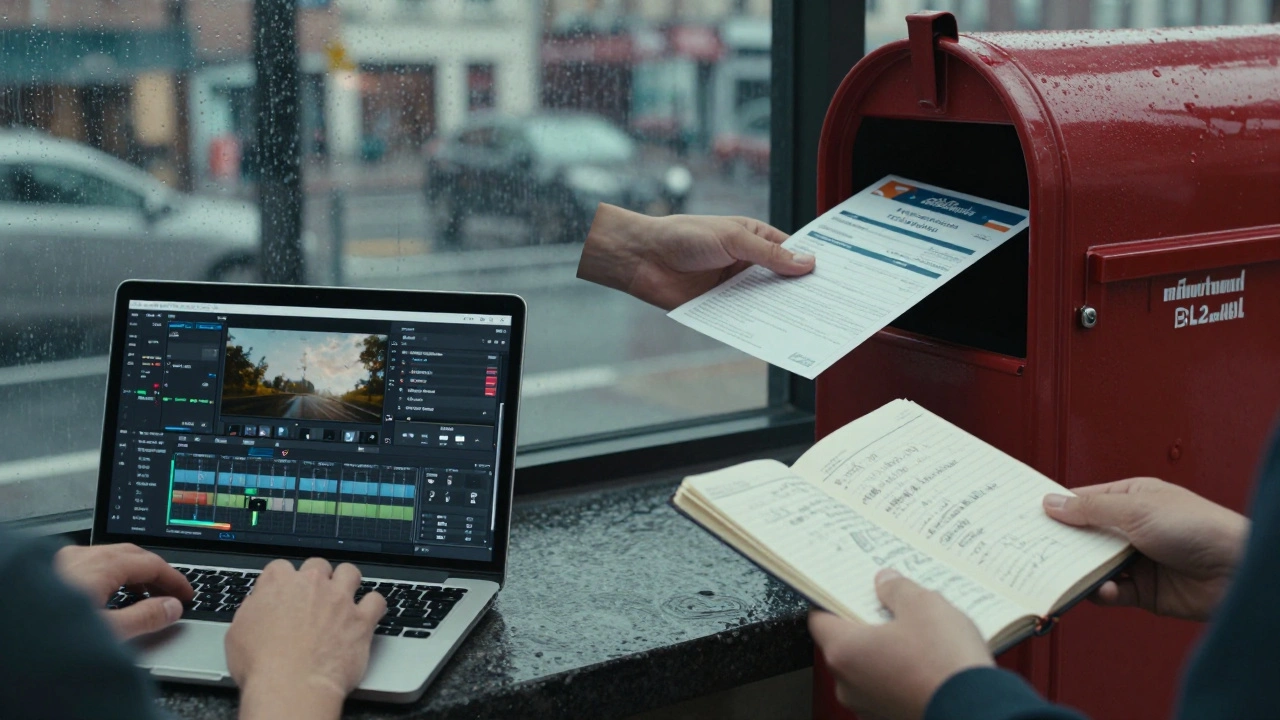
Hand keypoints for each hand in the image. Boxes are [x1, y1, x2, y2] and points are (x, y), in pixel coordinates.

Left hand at [54, 543, 192, 638]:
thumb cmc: (47, 635)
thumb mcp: (108, 632)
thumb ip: (145, 618)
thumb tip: (171, 608)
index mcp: (102, 564)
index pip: (152, 564)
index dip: (175, 580)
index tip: (187, 594)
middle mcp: (82, 556)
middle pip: (132, 555)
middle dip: (155, 573)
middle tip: (170, 593)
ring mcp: (62, 562)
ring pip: (109, 559)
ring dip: (132, 575)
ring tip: (143, 597)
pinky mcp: (47, 572)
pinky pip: (90, 566)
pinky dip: (110, 577)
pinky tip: (109, 596)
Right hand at [226, 558, 385, 719]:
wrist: (291, 686)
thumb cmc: (262, 666)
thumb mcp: (238, 633)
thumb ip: (252, 610)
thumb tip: (257, 605)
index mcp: (278, 585)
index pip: (281, 567)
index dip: (283, 580)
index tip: (285, 592)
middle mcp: (312, 586)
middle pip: (318, 565)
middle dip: (317, 578)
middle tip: (314, 598)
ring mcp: (339, 600)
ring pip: (350, 573)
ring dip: (347, 582)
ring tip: (344, 597)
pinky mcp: (361, 620)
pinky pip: (377, 600)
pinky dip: (374, 606)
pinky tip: (368, 614)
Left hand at [576, 203, 813, 309]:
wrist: (642, 257)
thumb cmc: (683, 235)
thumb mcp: (732, 238)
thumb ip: (769, 254)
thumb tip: (807, 263)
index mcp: (754, 238)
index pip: (792, 252)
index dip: (811, 263)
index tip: (835, 278)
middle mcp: (747, 263)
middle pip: (781, 281)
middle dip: (801, 293)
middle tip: (828, 307)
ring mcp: (733, 287)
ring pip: (765, 302)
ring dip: (782, 312)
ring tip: (809, 326)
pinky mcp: (718, 308)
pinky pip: (742, 319)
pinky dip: (757, 326)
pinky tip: (775, 336)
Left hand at [809, 569, 993, 719]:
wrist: (979, 711)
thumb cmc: (945, 665)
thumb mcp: (923, 606)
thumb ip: (897, 589)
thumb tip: (886, 582)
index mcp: (844, 651)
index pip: (820, 618)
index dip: (834, 599)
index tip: (851, 588)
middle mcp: (848, 683)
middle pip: (846, 642)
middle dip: (868, 623)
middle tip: (892, 606)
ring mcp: (869, 705)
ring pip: (868, 667)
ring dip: (887, 650)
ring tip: (919, 634)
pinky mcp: (892, 716)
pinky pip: (888, 687)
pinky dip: (901, 673)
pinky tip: (928, 660)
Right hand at [1044, 477, 1247, 621]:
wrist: (1237, 570)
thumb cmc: (1197, 527)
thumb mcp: (1135, 509)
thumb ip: (1089, 510)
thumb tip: (1050, 503)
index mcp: (1132, 499)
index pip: (1084, 501)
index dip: (1057, 508)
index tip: (1026, 516)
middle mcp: (1132, 528)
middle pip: (1084, 536)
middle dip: (1062, 543)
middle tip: (1033, 548)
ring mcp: (1137, 560)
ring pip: (1093, 566)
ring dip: (1080, 570)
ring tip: (1065, 573)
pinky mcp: (1143, 591)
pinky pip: (1111, 592)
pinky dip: (1102, 592)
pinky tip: (1104, 589)